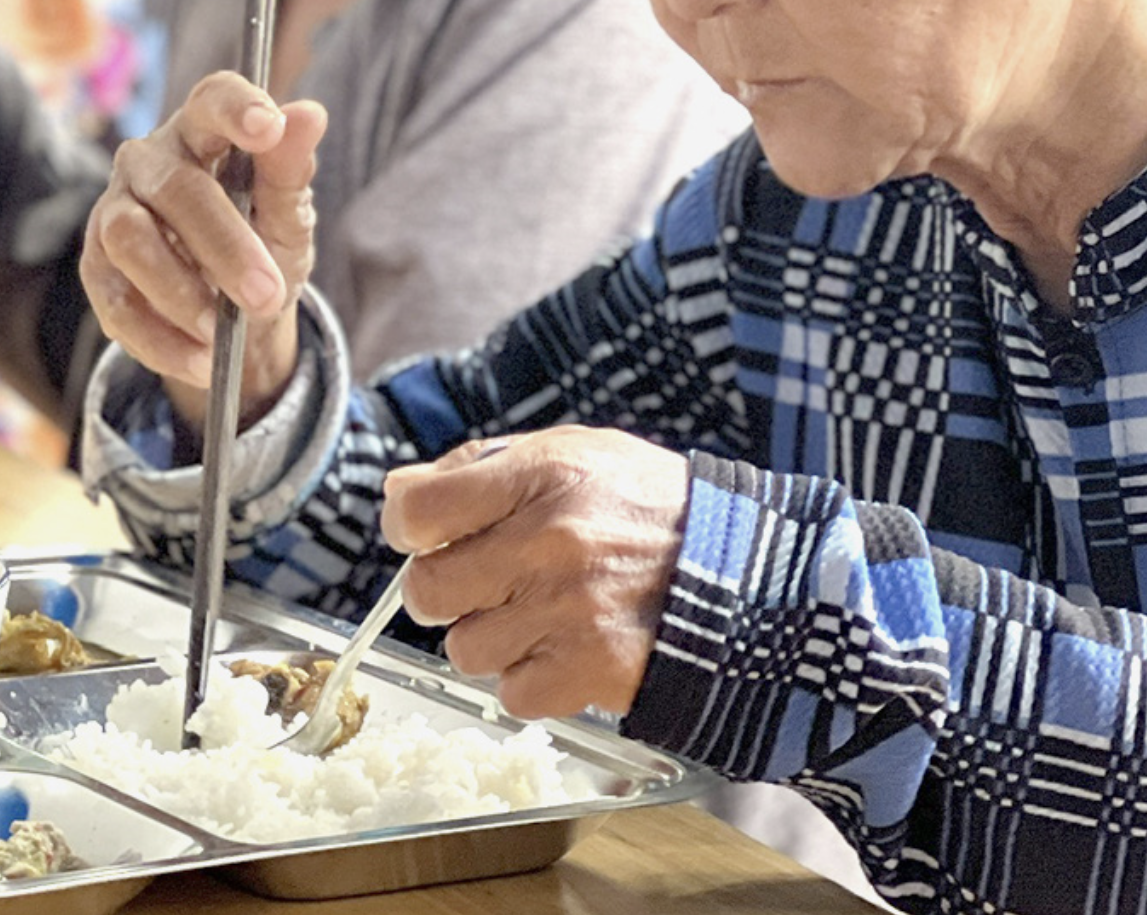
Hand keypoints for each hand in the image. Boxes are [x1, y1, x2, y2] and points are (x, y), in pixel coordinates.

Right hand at [78, 73, 326, 421]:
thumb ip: (290, 169)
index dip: (237, 109)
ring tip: (221, 336)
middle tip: (267, 294)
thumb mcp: (288, 215)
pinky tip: (199, 360)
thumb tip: (310, 113)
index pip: (212, 99)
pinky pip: (115, 301)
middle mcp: (148, 161)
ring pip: (130, 240)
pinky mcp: (95, 267)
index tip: (269, 128)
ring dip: (179, 293)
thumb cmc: (260, 242)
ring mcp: (114, 211)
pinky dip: (160, 339)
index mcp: (201, 131)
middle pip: (176, 189)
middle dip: (224, 246)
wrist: (231, 313)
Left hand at [381, 427, 691, 719]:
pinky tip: (564, 648)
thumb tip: (400, 491)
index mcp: (540, 475)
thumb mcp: (573, 453)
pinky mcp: (589, 671)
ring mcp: (569, 611)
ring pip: (466, 649)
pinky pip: (511, 693)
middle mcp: (549, 542)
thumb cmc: (648, 507)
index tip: (426, 533)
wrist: (746, 571)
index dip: (410, 527)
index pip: (416, 510)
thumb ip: (479, 467)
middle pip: (427, 590)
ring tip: (539, 614)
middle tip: (483, 582)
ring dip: (492, 638)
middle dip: (444, 590)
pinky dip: (530, 679)